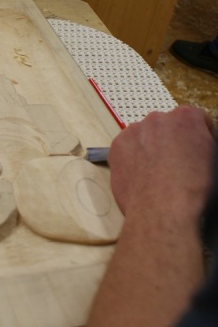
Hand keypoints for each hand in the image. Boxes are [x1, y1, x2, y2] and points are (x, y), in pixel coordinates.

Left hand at [108, 106, 215, 223]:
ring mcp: (135, 130)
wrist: (162, 210)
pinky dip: (131, 158)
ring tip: (156, 173)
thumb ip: (204, 144)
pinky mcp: (117, 145)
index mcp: (187, 117)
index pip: (196, 120)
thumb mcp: (212, 161)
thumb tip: (197, 147)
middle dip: (171, 141)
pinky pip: (126, 147)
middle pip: (167, 126)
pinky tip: (141, 175)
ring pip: (144, 135)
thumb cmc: (192, 189)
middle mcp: (159, 118)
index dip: (198, 137)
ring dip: (149, 148)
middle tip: (175, 164)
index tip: (196, 150)